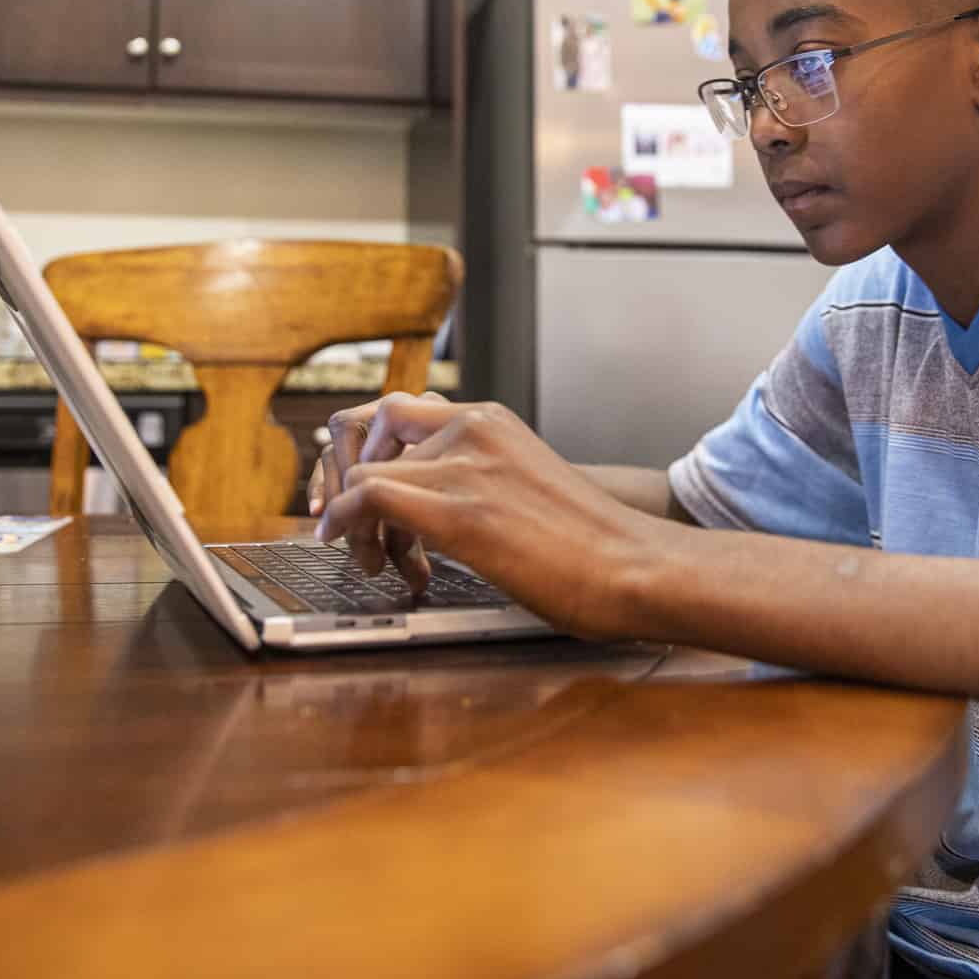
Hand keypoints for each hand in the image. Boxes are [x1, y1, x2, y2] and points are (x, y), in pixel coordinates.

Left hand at [316, 398, 655, 639]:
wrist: (634, 566)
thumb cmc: (591, 545)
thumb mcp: (526, 487)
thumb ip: (481, 480)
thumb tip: (434, 509)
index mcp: (491, 422)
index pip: (395, 411)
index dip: (363, 449)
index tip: (353, 485)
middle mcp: (474, 429)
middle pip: (368, 429)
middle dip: (345, 475)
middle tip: (352, 523)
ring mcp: (465, 467)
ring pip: (362, 469)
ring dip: (351, 516)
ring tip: (373, 558)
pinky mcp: (460, 511)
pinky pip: (368, 496)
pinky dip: (343, 521)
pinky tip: (347, 546)